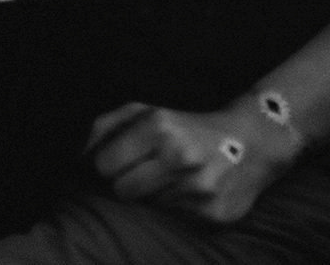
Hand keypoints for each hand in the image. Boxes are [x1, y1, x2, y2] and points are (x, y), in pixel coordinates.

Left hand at [86, 100, 299, 224]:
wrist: (251, 143)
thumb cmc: (185, 126)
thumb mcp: (145, 112)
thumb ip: (104, 127)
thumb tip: (78, 157)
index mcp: (158, 126)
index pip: (104, 165)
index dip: (105, 166)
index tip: (116, 163)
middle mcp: (179, 156)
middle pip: (121, 190)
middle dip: (126, 182)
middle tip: (144, 171)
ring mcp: (198, 188)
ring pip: (147, 205)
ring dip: (153, 194)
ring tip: (172, 177)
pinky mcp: (213, 213)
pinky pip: (173, 218)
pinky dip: (177, 206)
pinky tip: (191, 190)